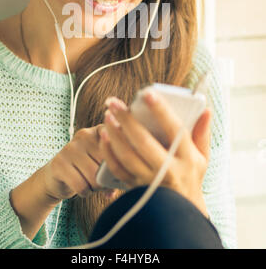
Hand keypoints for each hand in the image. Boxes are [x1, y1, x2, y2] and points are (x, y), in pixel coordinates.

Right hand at [41, 124, 117, 200]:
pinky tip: (82, 188)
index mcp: (99, 131)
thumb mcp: (102, 162)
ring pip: (94, 177)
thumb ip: (116, 166)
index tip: (122, 169)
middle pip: (107, 164)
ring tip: (92, 184)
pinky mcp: (59, 163)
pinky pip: (81, 185)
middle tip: (103, 182)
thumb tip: (125, 183)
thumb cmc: (87, 169)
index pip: (117, 144)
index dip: (121, 161)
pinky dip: (85, 192)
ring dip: (96, 188)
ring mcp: (70, 147)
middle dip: (108, 180)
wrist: (57, 175)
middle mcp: (84, 135)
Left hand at [98, 91, 211, 217]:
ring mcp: (149, 181)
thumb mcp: (202, 158)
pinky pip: (117, 169)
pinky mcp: (134, 188)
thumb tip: (206, 109)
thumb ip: (202, 133)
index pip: (175, 129)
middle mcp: (169, 170)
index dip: (161, 110)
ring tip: (108, 115)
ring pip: (127, 155)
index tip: (148, 93)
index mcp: (188, 158)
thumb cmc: (190, 178)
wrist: (179, 215)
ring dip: (114, 134)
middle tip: (114, 102)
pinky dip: (108, 152)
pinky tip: (103, 136)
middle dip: (127, 120)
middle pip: (144, 142)